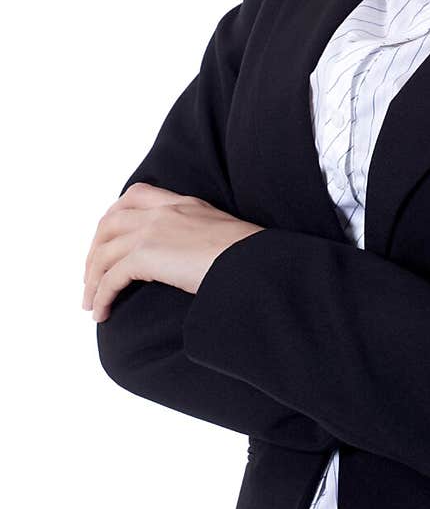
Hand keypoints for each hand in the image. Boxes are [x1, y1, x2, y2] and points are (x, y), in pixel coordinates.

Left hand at [82, 181, 264, 322]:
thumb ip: (202, 235)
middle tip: (91, 278)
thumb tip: (194, 258)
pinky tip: (102, 312)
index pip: (136, 195)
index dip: (114, 216)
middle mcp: (163, 211)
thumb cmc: (253, 256)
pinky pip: (110, 277)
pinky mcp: (147, 255)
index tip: (108, 239)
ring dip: (92, 280)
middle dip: (94, 252)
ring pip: (104, 253)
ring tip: (91, 303)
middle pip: (109, 224)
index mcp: (184, 203)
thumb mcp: (224, 233)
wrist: (258, 261)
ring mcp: (153, 230)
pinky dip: (101, 296)